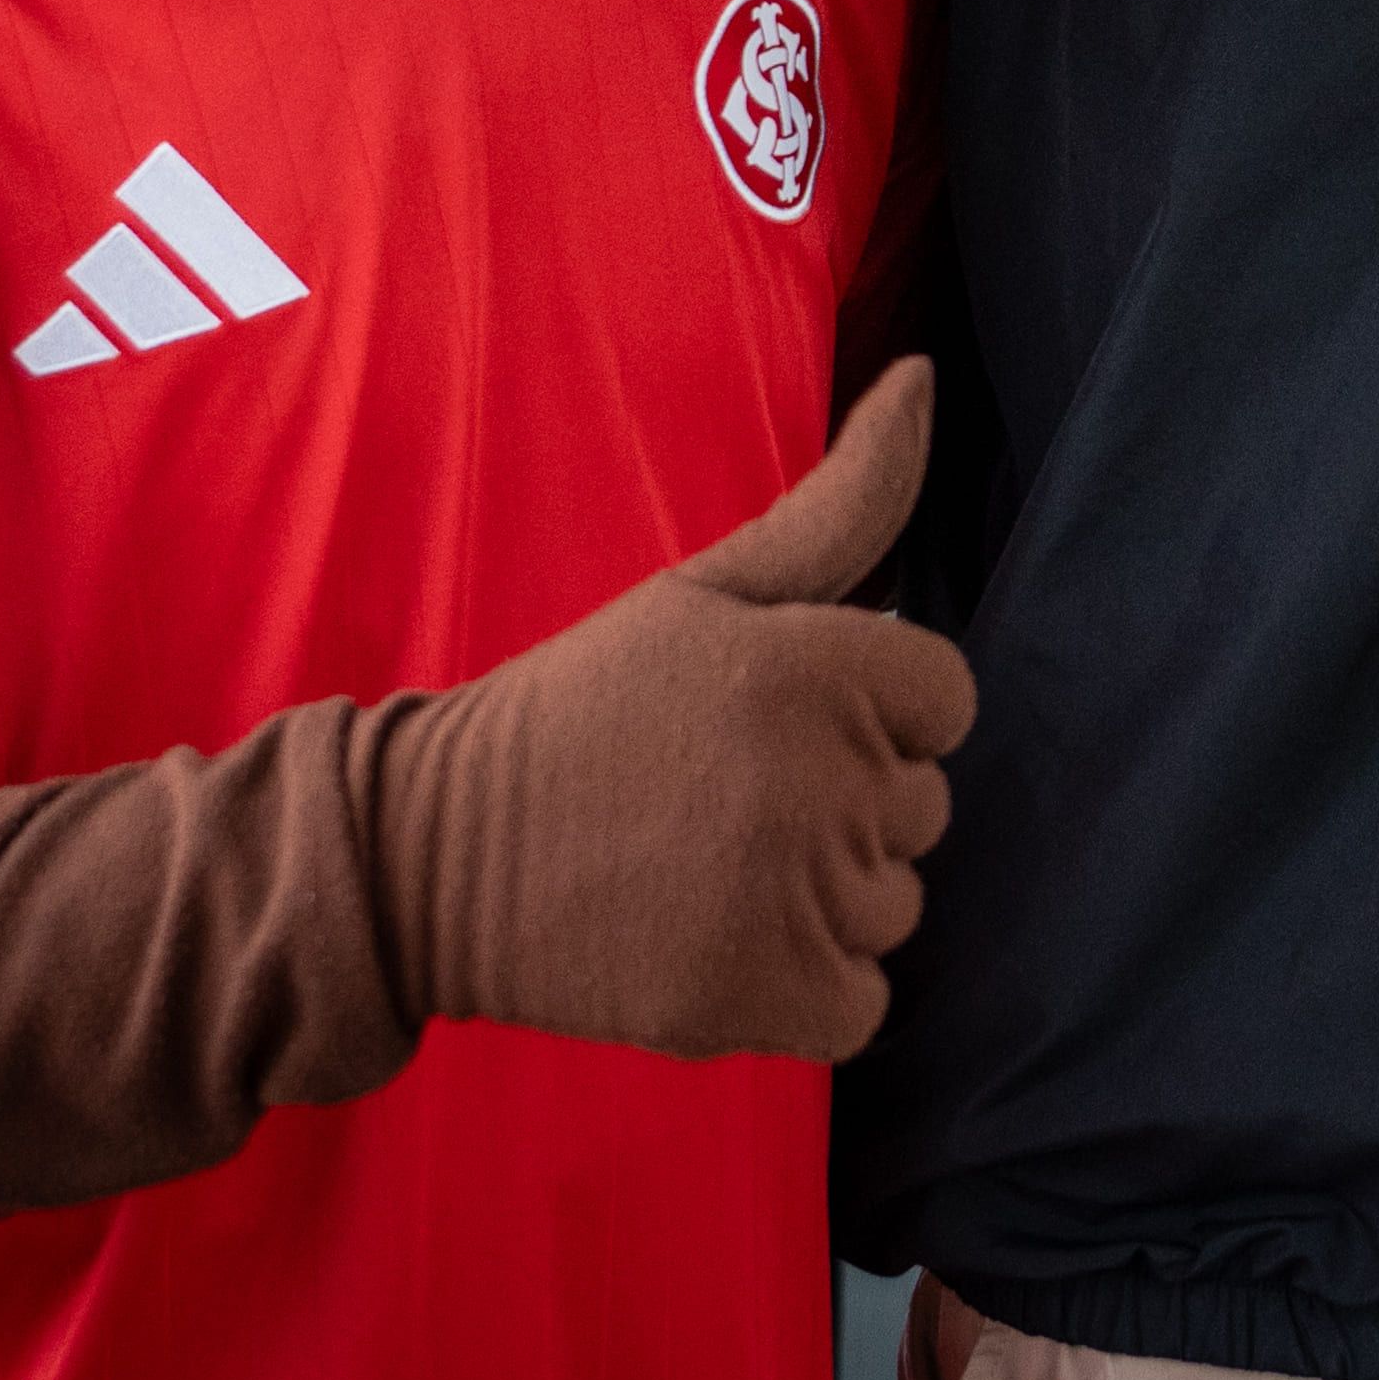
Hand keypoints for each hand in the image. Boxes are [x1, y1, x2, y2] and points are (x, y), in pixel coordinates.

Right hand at [365, 362, 977, 1062]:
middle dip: (846, 806)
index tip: (778, 724)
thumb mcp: (712, 588)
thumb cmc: (588, 709)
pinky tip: (725, 945)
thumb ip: (845, 497)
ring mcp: (792, 897)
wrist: (434, 856)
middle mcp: (820, 778)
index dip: (871, 714)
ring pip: (893, 907)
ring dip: (824, 901)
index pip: (944, 701)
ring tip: (711, 869)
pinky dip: (810, 992)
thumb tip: (924, 376)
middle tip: (722, 798)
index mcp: (819, 665)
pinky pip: (863, 1004)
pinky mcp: (759, 1001)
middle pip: (923, 808)